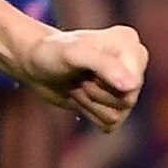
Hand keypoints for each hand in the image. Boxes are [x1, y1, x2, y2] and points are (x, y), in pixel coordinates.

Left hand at [19, 24, 145, 131]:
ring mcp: (124, 84)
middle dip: (96, 94)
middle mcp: (132, 62)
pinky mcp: (113, 102)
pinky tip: (80, 95)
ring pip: (118, 114)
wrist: (34, 65)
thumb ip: (104, 65)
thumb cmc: (52, 53)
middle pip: (127, 100)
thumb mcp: (74, 54)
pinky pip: (111, 124)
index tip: (87, 71)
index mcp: (129, 43)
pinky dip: (90, 113)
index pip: (133, 83)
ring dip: (90, 104)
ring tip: (78, 84)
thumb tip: (132, 85)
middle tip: (80, 77)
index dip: (105, 84)